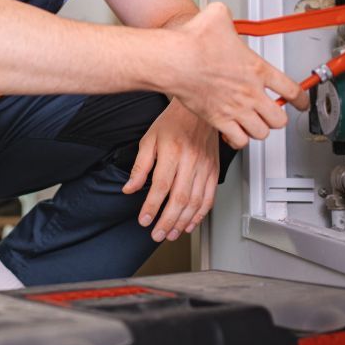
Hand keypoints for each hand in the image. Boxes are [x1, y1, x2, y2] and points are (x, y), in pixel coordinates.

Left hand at [122, 100, 218, 241]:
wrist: (197, 110)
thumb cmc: (173, 122)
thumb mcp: (149, 139)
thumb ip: (140, 166)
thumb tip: (130, 188)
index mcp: (172, 152)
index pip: (161, 186)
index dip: (152, 207)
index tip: (144, 220)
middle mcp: (191, 161)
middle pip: (180, 198)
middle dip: (167, 221)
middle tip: (157, 234)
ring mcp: (205, 167)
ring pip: (196, 202)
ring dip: (183, 222)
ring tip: (171, 233)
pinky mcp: (214, 170)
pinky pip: (210, 197)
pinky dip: (201, 214)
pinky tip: (190, 223)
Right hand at [169, 2, 308, 148]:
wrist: (175, 61)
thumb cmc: (193, 42)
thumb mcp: (216, 15)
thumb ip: (225, 15)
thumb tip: (220, 12)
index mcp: (256, 69)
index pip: (291, 90)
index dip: (302, 99)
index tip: (301, 102)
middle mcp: (250, 93)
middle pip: (279, 118)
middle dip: (278, 117)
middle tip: (273, 112)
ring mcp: (236, 109)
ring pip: (262, 133)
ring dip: (259, 129)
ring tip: (255, 124)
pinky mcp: (218, 120)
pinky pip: (239, 141)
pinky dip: (238, 140)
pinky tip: (234, 133)